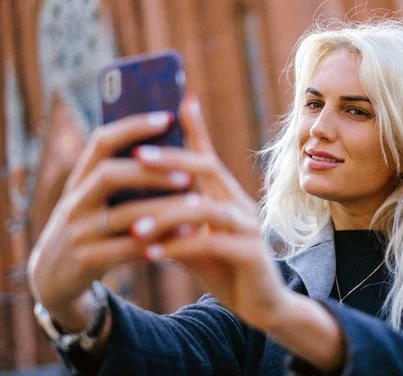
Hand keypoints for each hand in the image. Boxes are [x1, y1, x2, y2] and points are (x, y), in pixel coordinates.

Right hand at [27, 111, 191, 329]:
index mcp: (80, 178)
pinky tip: (188, 236)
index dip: (134, 126)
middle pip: (110, 175)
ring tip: (198, 206)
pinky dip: (160, 241)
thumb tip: (173, 146)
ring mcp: (78, 231)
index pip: (102, 141)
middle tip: (189, 175)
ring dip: (164, 210)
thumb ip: (125, 177)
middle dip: (152, 173)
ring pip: (124, 216)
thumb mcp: (96, 200)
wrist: (53, 276)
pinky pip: (128, 249)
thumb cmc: (91, 227)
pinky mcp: (86, 260)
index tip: (168, 117)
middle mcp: (75, 201)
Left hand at [130, 96, 288, 329]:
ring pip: (207, 207)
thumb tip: (140, 207)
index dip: (193, 130)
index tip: (173, 104)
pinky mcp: (251, 254)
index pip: (208, 157)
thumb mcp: (198, 240)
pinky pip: (211, 244)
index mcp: (228, 197)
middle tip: (136, 156)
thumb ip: (177, 222)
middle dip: (171, 160)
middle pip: (208, 170)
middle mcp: (241, 205)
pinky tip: (151, 253)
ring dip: (166, 214)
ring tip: (132, 226)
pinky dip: (178, 246)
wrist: (263, 305)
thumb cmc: (227, 268)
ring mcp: (250, 228)